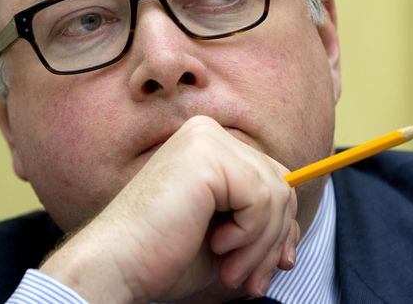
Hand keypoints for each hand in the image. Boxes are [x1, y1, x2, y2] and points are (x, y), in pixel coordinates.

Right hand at [38, 115, 299, 302]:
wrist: (118, 267)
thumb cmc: (163, 257)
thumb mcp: (228, 242)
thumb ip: (261, 230)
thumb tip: (294, 238)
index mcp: (209, 146)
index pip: (272, 178)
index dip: (282, 225)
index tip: (276, 265)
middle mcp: (208, 133)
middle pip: (280, 183)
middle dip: (273, 240)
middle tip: (250, 280)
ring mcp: (207, 139)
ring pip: (276, 193)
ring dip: (261, 245)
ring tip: (232, 272)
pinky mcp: (207, 155)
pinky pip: (261, 197)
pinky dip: (250, 234)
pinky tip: (219, 245)